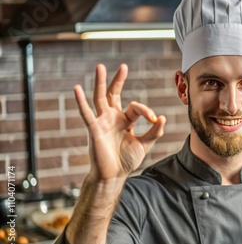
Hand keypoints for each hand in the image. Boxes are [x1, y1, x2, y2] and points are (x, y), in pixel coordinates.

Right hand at [74, 64, 165, 181]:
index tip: (155, 120)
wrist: (114, 176)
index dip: (147, 111)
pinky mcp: (93, 129)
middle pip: (113, 94)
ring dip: (100, 83)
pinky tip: (76, 89)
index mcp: (125, 120)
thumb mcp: (144, 145)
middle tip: (123, 66)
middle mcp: (112, 118)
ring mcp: (102, 122)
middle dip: (118, 81)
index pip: (136, 107)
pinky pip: (86, 114)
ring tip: (100, 67)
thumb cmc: (126, 161)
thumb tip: (162, 117)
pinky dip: (81, 102)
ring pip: (100, 98)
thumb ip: (154, 132)